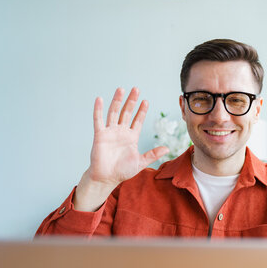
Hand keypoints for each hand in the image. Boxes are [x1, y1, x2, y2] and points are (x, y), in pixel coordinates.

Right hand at [73, 87, 168, 210]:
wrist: (107, 178)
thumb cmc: (122, 171)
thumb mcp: (141, 162)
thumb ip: (153, 154)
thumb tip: (167, 148)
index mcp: (131, 137)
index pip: (137, 120)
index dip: (141, 111)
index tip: (146, 101)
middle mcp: (121, 132)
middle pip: (127, 112)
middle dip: (132, 101)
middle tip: (136, 89)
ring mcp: (110, 132)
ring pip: (114, 112)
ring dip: (117, 101)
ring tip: (121, 89)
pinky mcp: (100, 135)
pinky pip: (98, 120)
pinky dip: (98, 110)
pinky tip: (100, 99)